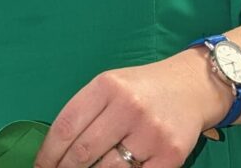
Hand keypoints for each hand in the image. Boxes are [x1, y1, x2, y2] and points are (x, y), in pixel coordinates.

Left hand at [35, 52, 230, 167]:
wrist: (192, 85)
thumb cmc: (142, 88)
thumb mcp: (111, 85)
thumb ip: (86, 112)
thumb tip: (56, 152)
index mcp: (108, 85)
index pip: (67, 126)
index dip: (48, 153)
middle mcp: (128, 106)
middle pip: (83, 153)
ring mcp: (151, 132)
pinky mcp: (171, 155)